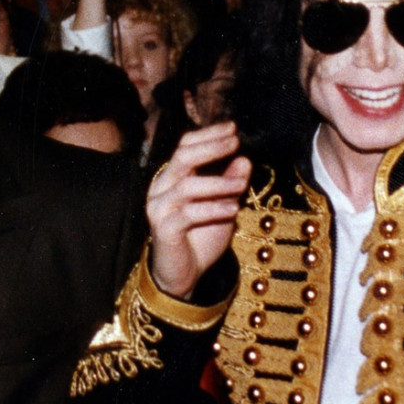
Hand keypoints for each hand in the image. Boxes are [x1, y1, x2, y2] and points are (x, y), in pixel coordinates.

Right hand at [146, 122, 251, 298]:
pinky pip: (189, 214)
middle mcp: (162, 188)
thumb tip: (244, 159)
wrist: (184, 274)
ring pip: (188, 185)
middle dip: (211, 147)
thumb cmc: (200, 238)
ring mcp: (159, 208)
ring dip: (219, 183)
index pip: (186, 146)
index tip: (233, 129)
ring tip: (241, 184)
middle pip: (183, 157)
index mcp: (173, 178)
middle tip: (235, 142)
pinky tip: (233, 208)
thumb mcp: (223, 207)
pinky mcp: (163, 229)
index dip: (208, 135)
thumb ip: (230, 184)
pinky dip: (213, 208)